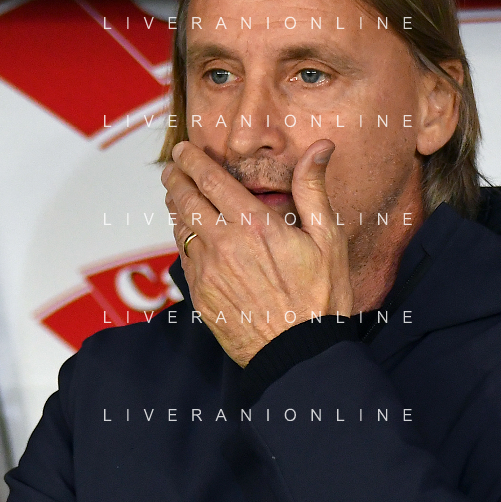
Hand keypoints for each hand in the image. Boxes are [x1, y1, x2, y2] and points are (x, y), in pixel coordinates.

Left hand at [161, 140, 353, 365]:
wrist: (300, 353)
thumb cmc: (320, 298)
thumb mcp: (327, 239)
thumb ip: (313, 189)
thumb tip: (320, 147)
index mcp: (254, 224)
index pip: (211, 180)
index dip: (192, 160)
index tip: (184, 150)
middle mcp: (224, 244)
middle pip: (184, 199)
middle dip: (175, 179)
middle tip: (173, 169)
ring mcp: (208, 271)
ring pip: (179, 228)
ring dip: (175, 208)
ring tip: (177, 196)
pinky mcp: (201, 295)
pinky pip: (183, 258)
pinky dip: (183, 240)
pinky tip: (190, 237)